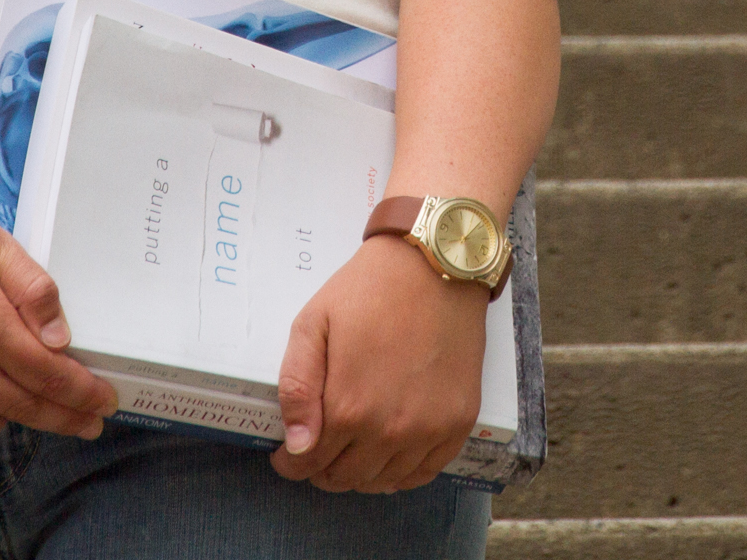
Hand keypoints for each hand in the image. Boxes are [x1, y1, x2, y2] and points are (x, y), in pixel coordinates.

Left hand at [271, 233, 490, 492]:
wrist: (437, 264)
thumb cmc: (369, 289)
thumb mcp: (313, 324)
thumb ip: (297, 388)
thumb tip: (297, 446)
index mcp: (349, 407)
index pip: (309, 463)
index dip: (292, 462)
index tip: (287, 454)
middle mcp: (391, 430)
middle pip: (345, 478)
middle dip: (322, 469)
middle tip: (317, 449)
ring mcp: (429, 430)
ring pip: (383, 481)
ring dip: (360, 473)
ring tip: (351, 450)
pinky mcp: (460, 422)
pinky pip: (425, 473)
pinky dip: (401, 473)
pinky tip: (389, 455)